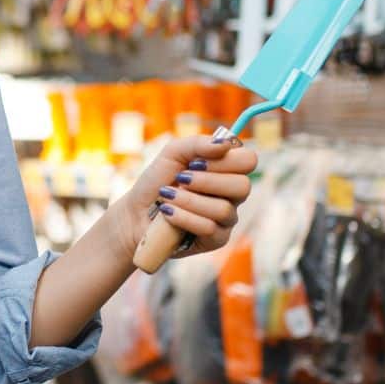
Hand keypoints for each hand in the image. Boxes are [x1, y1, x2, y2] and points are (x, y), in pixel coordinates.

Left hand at [117, 134, 256, 261]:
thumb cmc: (157, 181)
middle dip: (207, 181)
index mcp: (227, 170)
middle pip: (243, 186)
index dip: (227, 160)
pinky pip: (210, 228)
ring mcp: (226, 218)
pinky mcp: (216, 240)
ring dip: (189, 200)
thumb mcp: (172, 153)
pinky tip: (168, 213)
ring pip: (223, 209)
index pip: (248, 161)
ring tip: (168, 196)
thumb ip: (198, 144)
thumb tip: (225, 144)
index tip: (197, 162)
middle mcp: (232, 194)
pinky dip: (184, 217)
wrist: (136, 212)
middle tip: (181, 179)